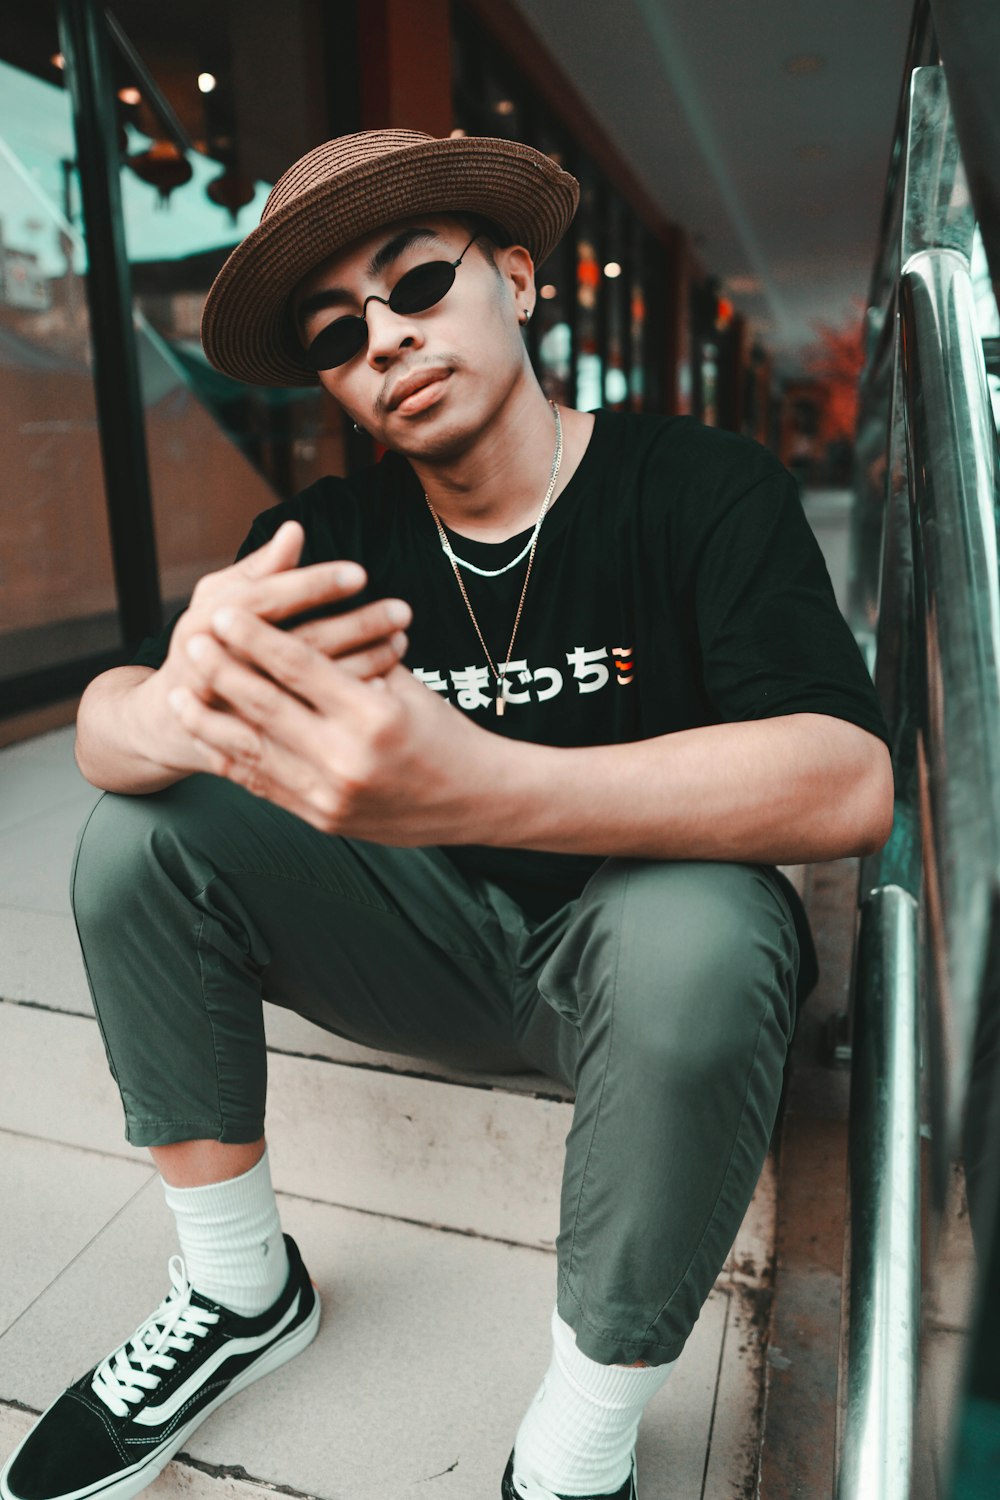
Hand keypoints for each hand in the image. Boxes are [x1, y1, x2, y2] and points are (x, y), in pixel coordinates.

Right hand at [134, 521, 411, 777]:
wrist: (168, 721)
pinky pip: (310, 725)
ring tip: (401, 641)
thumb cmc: (205, 644)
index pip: (270, 599)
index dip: (315, 585)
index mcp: (211, 621)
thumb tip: (295, 530)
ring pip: (309, 687)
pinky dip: (346, 708)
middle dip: (355, 625)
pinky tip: (385, 689)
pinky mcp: (259, 744)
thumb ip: (261, 570)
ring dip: (363, 662)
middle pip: (298, 644)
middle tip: (402, 610)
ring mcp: (238, 709)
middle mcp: (222, 665)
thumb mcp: (220, 601)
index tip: (361, 573)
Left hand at [166, 604, 495, 843]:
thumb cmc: (442, 731)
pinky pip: (263, 787)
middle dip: (221, 671)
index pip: (301, 667)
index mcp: (374, 716)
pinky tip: (208, 738)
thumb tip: (303, 619)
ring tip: (176, 695)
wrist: (474, 800)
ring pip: (253, 752)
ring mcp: (331, 795)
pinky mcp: (322, 819)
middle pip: (266, 707)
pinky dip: (231, 760)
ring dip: (209, 721)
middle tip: (189, 641)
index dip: (257, 638)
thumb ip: (354, 656)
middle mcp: (348, 758)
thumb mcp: (407, 685)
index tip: (223, 613)